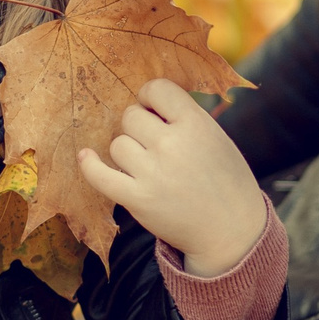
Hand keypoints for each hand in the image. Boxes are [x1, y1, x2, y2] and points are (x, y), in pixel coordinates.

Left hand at [78, 80, 265, 276]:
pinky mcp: (138, 199)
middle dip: (139, 127)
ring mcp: (153, 173)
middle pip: (131, 116)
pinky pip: (99, 175)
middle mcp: (173, 145)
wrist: (232, 230)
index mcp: (197, 124)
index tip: (153, 111)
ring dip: (128, 151)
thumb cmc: (224, 180)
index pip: (157, 89)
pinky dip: (89, 165)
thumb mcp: (216, 137)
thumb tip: (144, 103)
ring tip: (148, 165)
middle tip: (154, 144)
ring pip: (117, 144)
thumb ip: (184, 117)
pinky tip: (86, 156)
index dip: (150, 97)